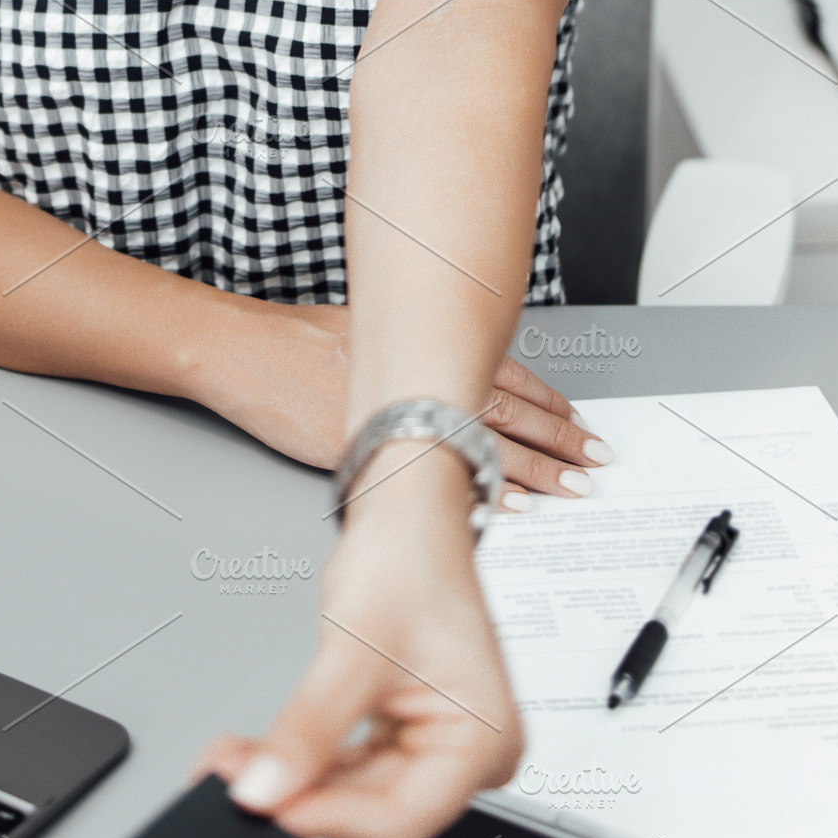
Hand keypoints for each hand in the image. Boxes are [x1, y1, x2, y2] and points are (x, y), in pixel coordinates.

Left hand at [192, 443, 520, 837]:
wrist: (409, 512)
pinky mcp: (404, 732)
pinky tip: (258, 753)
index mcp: (484, 739)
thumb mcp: (354, 646)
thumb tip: (264, 789)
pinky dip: (304, 759)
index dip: (331, 818)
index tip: (268, 808)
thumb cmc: (411, 557)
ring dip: (293, 779)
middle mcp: (470, 751)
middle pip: (376, 809)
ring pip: (355, 790)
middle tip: (232, 780)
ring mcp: (436, 743)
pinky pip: (349, 764)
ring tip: (232, 762)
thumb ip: (309, 727)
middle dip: (301, 795)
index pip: (403, 817)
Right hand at [195, 301, 609, 496]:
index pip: (507, 375)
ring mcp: (400, 416)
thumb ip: (417, 350)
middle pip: (508, 411)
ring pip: (483, 442)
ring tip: (571, 489)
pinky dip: (476, 493)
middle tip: (595, 461)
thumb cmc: (294, 339)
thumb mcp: (368, 327)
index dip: (550, 403)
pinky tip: (507, 510)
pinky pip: (438, 478)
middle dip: (557, 439)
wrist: (241, 351)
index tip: (580, 424)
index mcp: (425, 345)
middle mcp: (421, 376)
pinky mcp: (373, 451)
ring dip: (533, 469)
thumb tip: (460, 369)